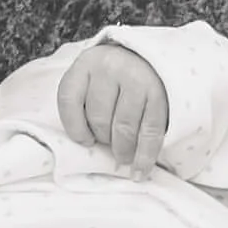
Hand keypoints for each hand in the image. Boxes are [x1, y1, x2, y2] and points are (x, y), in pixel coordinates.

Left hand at [58, 41, 171, 174]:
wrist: (152, 57)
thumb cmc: (116, 76)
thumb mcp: (93, 78)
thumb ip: (85, 103)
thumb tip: (90, 147)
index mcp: (86, 63)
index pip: (69, 100)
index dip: (74, 128)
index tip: (85, 141)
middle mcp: (110, 67)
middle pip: (99, 118)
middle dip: (103, 140)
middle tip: (110, 146)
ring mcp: (136, 79)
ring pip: (124, 128)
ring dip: (123, 150)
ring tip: (123, 158)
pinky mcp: (158, 93)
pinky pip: (149, 132)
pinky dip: (145, 156)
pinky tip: (140, 170)